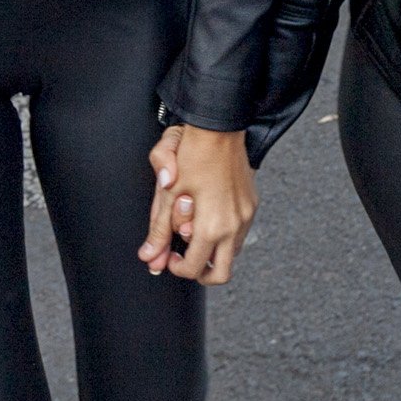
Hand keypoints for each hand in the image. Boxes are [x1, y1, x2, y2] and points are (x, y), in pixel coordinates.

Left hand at [140, 125, 256, 284]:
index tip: (168, 256)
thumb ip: (159, 229)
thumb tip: (148, 256)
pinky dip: (225, 236)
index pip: (193, 268)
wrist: (219, 126)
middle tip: (184, 260)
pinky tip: (210, 219)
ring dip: (214, 253)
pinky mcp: (252, 203)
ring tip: (196, 235)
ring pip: (232, 253)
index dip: (175, 268)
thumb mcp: (168, 193)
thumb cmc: (192, 153)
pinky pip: (241, 233)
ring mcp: (246, 215)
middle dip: (200, 273)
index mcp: (211, 226)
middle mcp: (234, 226)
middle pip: (221, 274)